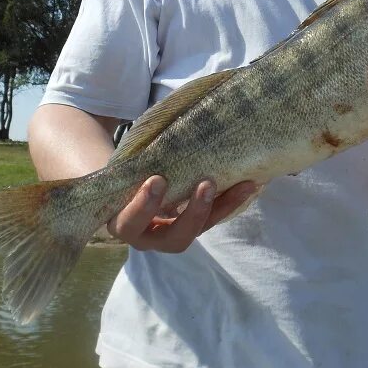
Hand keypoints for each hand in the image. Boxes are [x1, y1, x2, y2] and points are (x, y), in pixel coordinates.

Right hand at [107, 176, 258, 252]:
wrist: (121, 191)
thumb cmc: (118, 176)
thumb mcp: (118, 172)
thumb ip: (131, 163)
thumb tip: (152, 128)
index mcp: (122, 223)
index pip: (130, 222)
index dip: (144, 205)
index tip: (157, 179)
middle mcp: (148, 237)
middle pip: (173, 239)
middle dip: (192, 214)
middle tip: (206, 184)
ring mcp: (172, 234)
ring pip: (198, 231)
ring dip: (220, 208)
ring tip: (243, 185)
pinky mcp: (191, 226)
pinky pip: (212, 219)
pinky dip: (230, 202)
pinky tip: (250, 185)